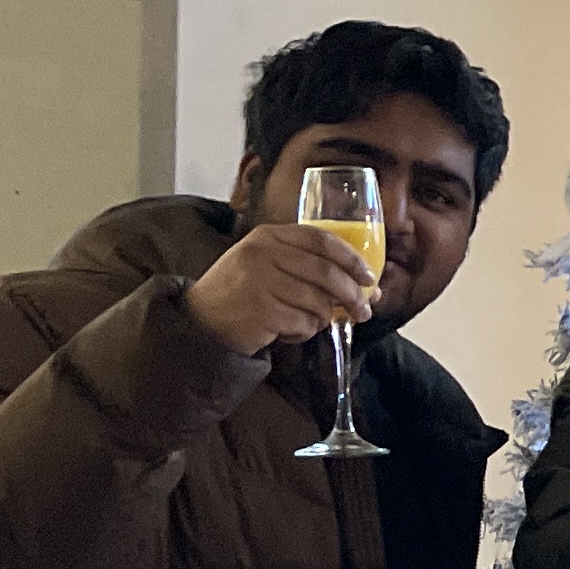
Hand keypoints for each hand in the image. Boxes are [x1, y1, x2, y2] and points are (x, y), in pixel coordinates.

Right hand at [187, 221, 378, 354]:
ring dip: (323, 318)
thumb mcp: (266, 263)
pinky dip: (304, 333)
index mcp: (268, 236)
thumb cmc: (243, 292)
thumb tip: (364, 284)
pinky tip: (288, 331)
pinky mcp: (260, 312)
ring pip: (318, 302)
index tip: (369, 278)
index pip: (322, 240)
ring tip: (309, 322)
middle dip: (353, 296)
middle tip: (364, 311)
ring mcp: (259, 282)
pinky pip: (304, 324)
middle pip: (327, 273)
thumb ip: (305, 263)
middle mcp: (262, 254)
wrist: (200, 319)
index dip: (352, 259)